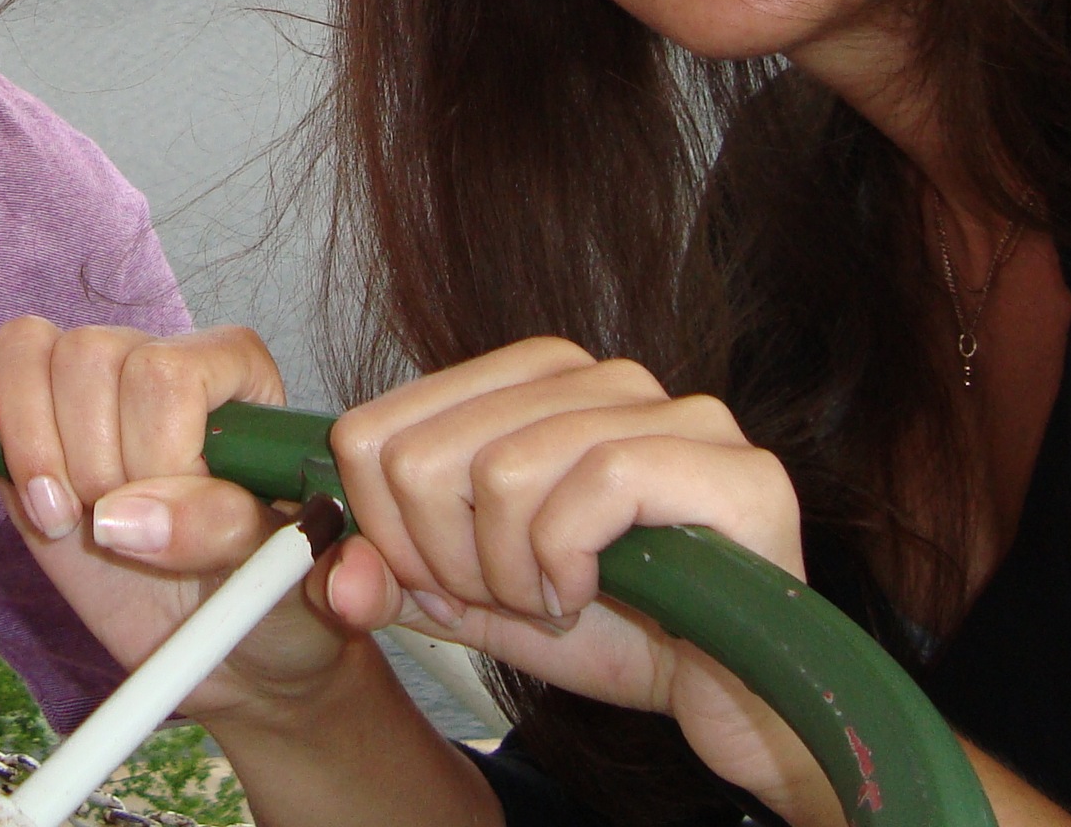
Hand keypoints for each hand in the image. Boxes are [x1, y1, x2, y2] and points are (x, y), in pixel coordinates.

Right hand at [0, 319, 366, 719]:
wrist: (218, 639)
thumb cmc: (268, 592)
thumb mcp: (271, 564)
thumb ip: (213, 526)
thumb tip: (120, 516)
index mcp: (234, 371)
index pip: (164, 372)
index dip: (153, 456)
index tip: (172, 524)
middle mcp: (158, 359)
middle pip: (89, 355)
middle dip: (90, 463)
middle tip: (113, 532)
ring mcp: (86, 388)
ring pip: (28, 348)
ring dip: (30, 446)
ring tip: (60, 516)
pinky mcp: (25, 422)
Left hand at [322, 338, 842, 826]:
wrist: (738, 694)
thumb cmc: (621, 630)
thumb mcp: (483, 602)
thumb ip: (404, 580)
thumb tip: (333, 577)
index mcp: (534, 384)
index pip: (381, 424)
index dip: (383, 524)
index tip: (432, 579)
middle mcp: (604, 377)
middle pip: (429, 450)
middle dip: (445, 557)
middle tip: (501, 598)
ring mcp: (677, 413)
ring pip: (506, 468)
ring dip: (509, 572)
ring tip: (551, 599)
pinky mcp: (734, 469)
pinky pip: (593, 489)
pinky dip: (567, 565)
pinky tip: (590, 595)